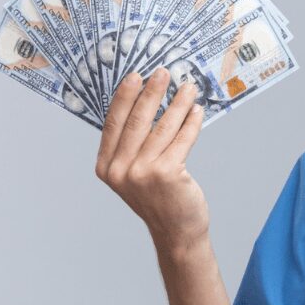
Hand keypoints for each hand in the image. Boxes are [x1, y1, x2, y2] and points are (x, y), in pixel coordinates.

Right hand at [95, 67, 208, 251]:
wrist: (177, 232)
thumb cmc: (159, 200)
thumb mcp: (134, 174)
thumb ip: (132, 147)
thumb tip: (146, 104)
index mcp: (106, 167)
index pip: (113, 124)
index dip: (125, 97)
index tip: (135, 76)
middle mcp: (120, 170)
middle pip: (137, 121)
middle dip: (152, 92)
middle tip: (163, 72)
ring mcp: (143, 173)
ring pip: (162, 128)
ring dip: (177, 104)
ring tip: (188, 87)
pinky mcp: (167, 174)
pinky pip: (182, 140)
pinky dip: (191, 123)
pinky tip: (197, 111)